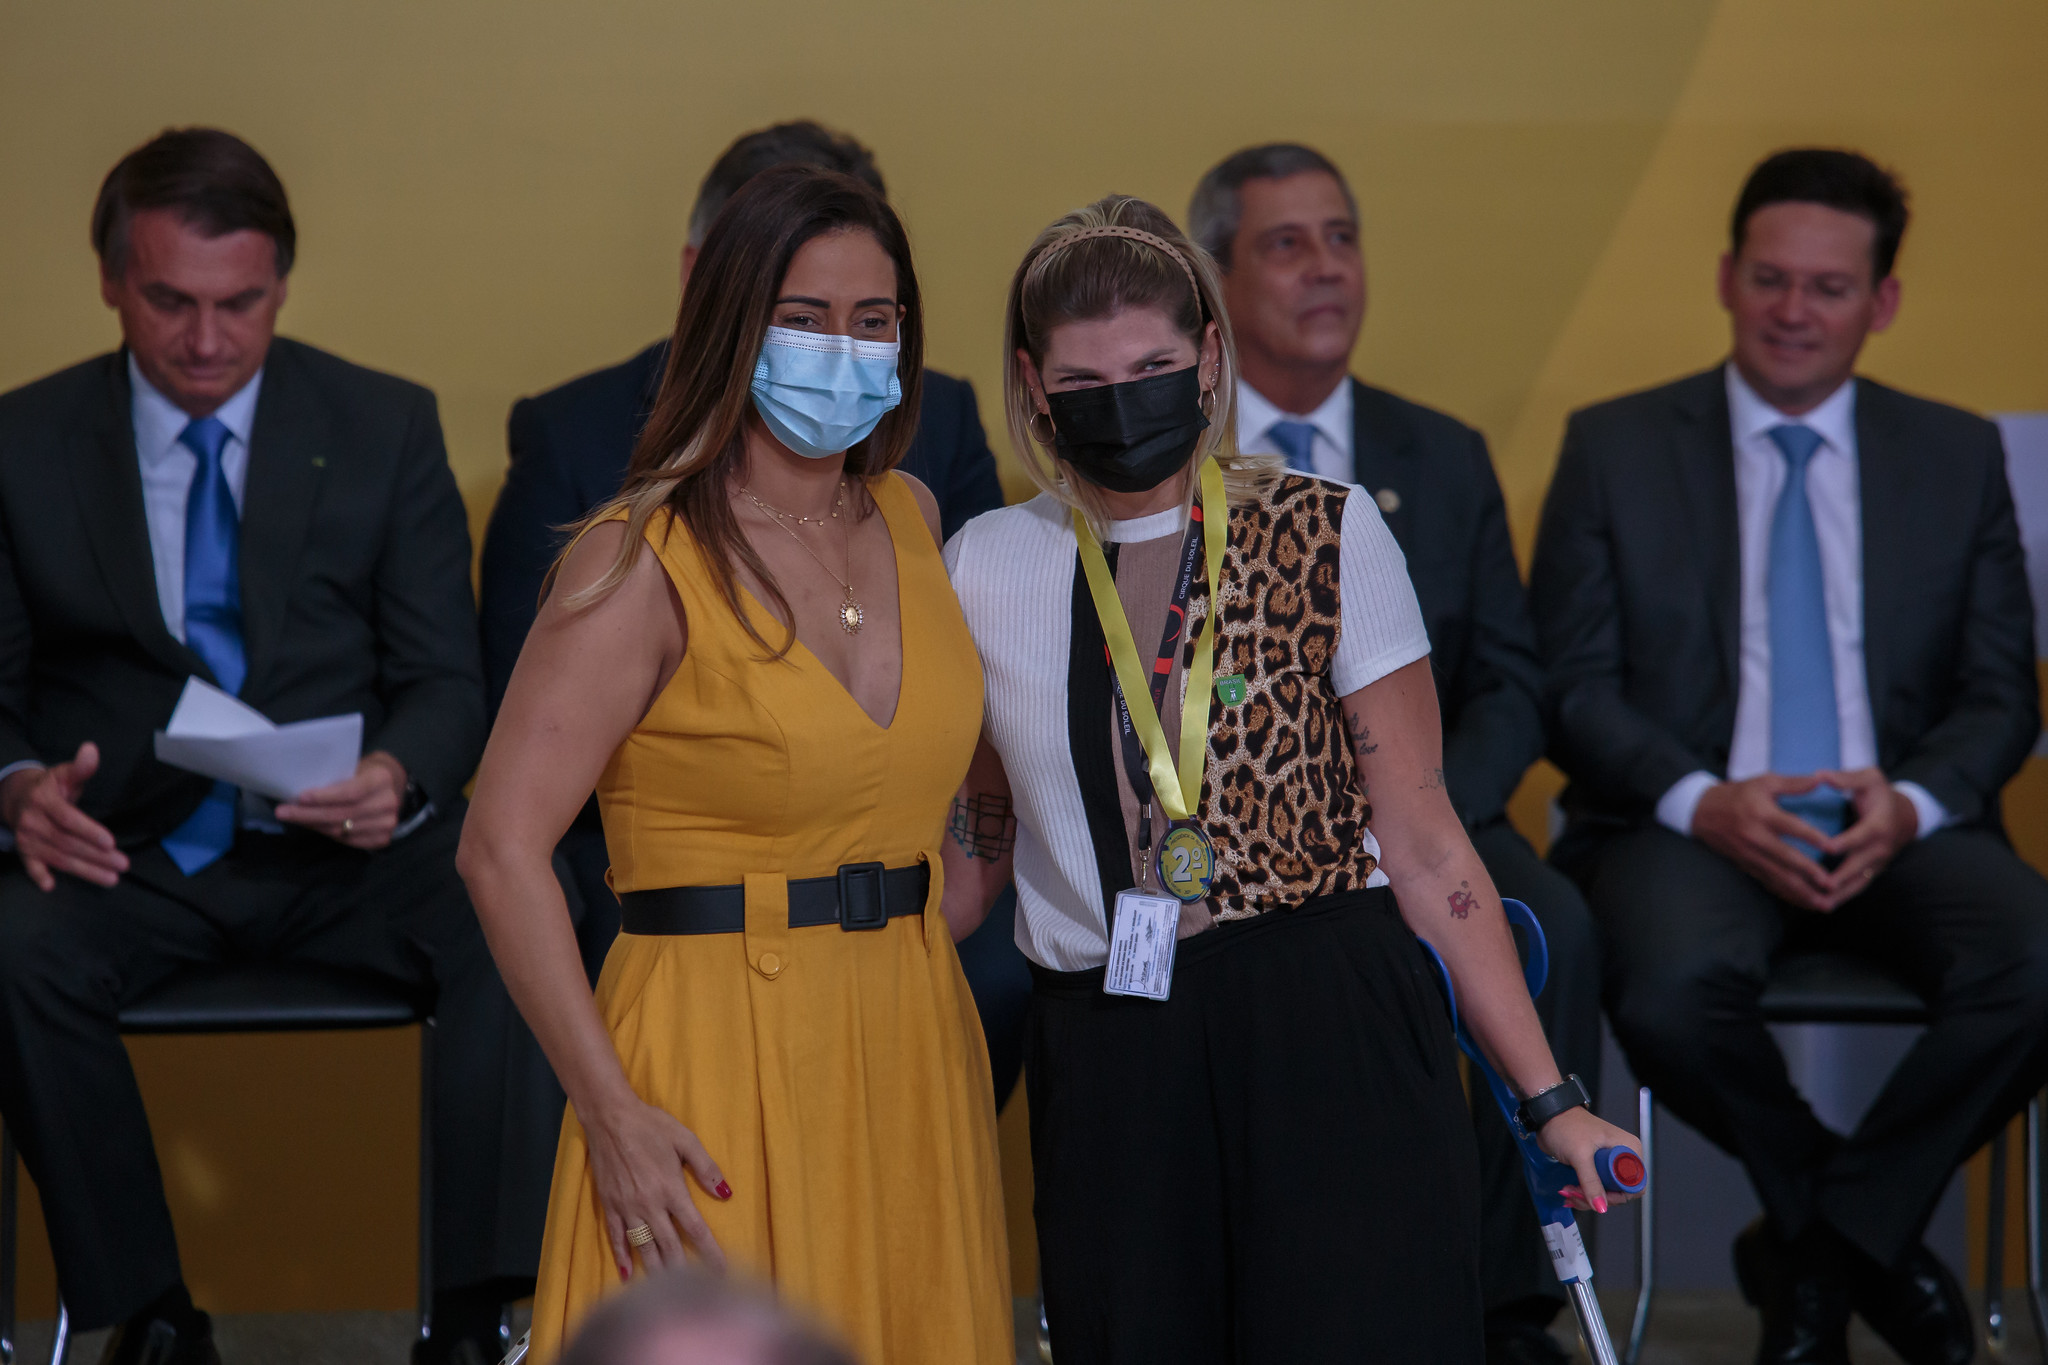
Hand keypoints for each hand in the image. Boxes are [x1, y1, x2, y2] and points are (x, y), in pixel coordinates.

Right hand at [2, 743, 127, 890]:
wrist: (15, 797)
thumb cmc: (50, 786)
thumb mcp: (64, 774)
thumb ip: (81, 767)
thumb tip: (91, 750)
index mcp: (44, 801)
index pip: (67, 819)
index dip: (88, 831)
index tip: (111, 842)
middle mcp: (33, 821)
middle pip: (67, 843)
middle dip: (96, 856)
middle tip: (123, 864)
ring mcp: (27, 838)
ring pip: (58, 857)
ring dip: (85, 870)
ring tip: (111, 878)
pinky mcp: (24, 851)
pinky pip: (30, 865)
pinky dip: (38, 875)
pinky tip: (51, 886)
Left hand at [275, 752, 407, 848]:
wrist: (390, 785)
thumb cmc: (363, 773)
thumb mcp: (353, 767)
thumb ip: (334, 779)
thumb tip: (298, 793)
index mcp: (381, 779)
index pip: (351, 792)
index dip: (324, 797)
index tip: (299, 798)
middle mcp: (388, 803)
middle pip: (343, 814)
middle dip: (309, 814)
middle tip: (283, 812)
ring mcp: (388, 824)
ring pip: (341, 830)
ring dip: (313, 825)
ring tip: (293, 819)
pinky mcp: (382, 839)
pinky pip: (348, 841)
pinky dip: (327, 834)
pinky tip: (313, 826)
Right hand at [584, 1093, 731, 1279]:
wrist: (610, 1118)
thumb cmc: (651, 1125)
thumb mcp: (685, 1139)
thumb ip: (706, 1167)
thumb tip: (726, 1194)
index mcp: (672, 1189)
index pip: (696, 1229)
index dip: (710, 1253)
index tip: (721, 1272)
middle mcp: (650, 1204)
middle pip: (669, 1246)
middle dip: (683, 1271)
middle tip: (694, 1293)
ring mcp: (627, 1207)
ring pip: (643, 1247)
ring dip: (655, 1270)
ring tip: (665, 1292)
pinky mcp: (608, 1205)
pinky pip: (616, 1237)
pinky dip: (621, 1257)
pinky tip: (626, 1275)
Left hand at [1538, 1107, 1642, 1212]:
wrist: (1548, 1117)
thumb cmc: (1566, 1125)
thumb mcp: (1579, 1154)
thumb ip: (1591, 1182)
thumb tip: (1601, 1207)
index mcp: (1628, 1149)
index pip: (1635, 1185)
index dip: (1618, 1196)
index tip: (1597, 1198)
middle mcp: (1622, 1157)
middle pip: (1619, 1192)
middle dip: (1596, 1198)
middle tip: (1576, 1193)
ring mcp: (1609, 1163)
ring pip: (1605, 1193)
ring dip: (1585, 1197)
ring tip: (1568, 1191)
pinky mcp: (1596, 1167)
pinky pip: (1595, 1188)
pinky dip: (1582, 1193)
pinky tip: (1569, 1191)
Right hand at [1691, 775, 1837, 911]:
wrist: (1700, 811)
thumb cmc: (1737, 794)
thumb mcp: (1764, 782)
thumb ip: (1793, 784)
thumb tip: (1821, 780)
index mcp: (1762, 814)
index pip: (1790, 827)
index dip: (1812, 837)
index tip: (1832, 847)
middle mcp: (1756, 837)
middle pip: (1786, 859)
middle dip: (1809, 873)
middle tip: (1832, 884)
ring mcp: (1750, 855)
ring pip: (1779, 877)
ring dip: (1801, 892)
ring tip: (1823, 903)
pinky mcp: (1747, 865)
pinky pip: (1769, 883)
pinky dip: (1787, 894)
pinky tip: (1803, 902)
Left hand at [1814, 768, 1915, 908]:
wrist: (1903, 815)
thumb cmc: (1879, 793)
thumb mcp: (1869, 778)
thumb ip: (1846, 778)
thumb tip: (1820, 776)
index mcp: (1878, 824)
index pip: (1862, 835)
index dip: (1846, 841)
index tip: (1827, 847)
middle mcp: (1880, 848)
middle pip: (1860, 865)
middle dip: (1842, 877)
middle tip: (1821, 886)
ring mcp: (1877, 863)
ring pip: (1859, 882)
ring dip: (1841, 895)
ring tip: (1819, 905)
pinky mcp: (1872, 871)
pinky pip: (1857, 887)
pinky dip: (1842, 898)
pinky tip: (1821, 906)